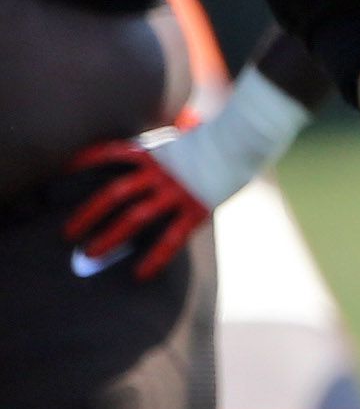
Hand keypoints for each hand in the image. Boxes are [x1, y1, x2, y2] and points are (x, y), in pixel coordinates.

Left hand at [63, 140, 209, 279]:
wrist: (245, 142)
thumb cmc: (217, 141)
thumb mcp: (186, 136)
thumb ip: (170, 141)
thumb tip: (170, 134)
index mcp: (155, 153)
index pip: (113, 154)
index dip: (88, 161)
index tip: (66, 172)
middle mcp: (160, 173)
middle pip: (114, 194)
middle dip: (88, 214)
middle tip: (69, 233)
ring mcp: (177, 193)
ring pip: (135, 217)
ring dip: (109, 236)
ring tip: (90, 253)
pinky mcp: (197, 210)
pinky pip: (172, 238)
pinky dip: (155, 257)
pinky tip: (141, 274)